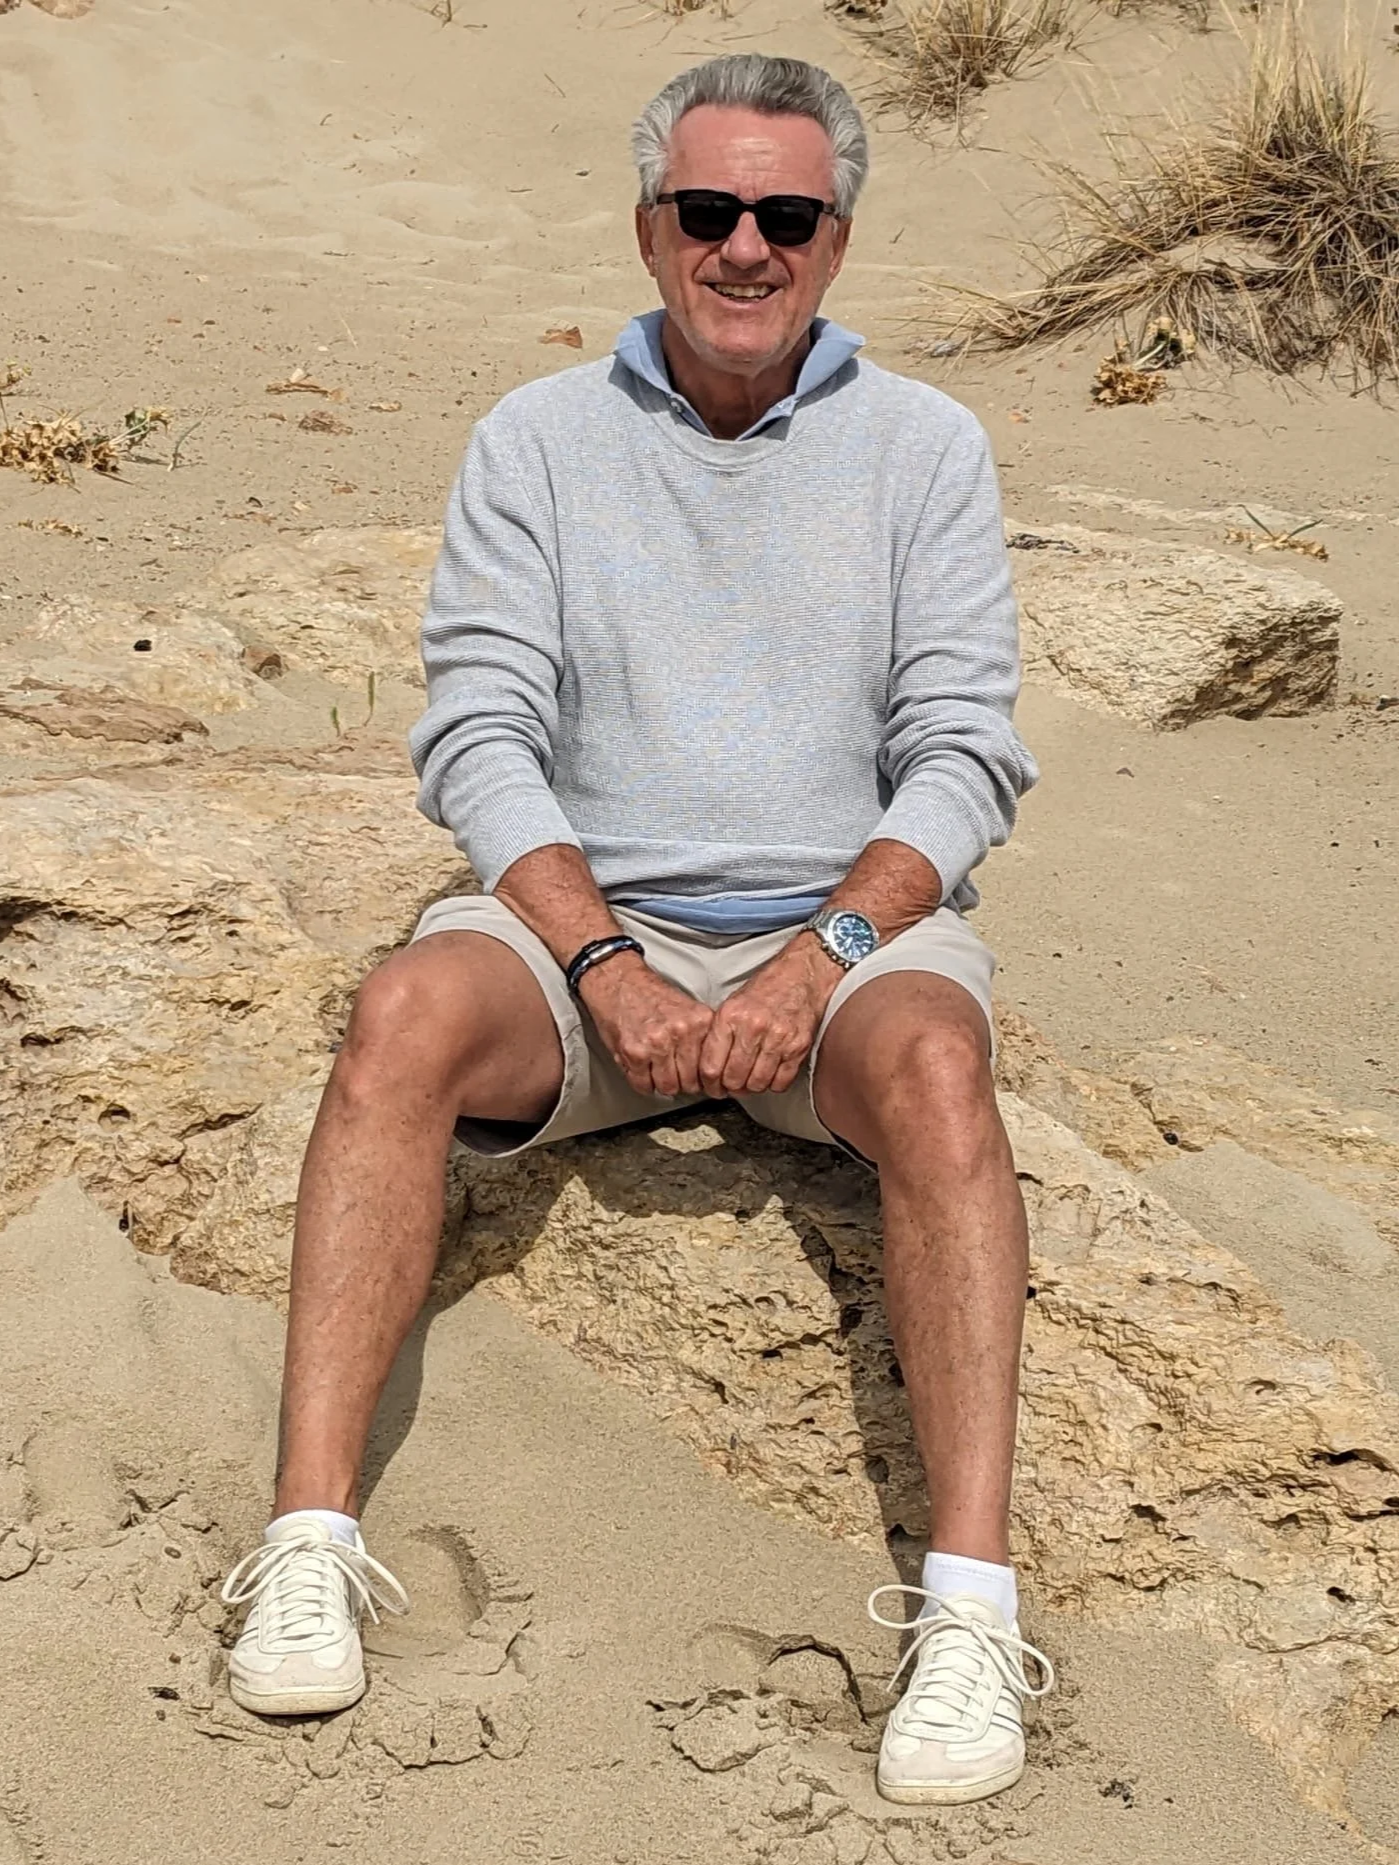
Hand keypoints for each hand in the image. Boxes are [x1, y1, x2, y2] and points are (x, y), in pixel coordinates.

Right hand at [577, 954, 713, 1097]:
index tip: (697, 1078)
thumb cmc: (649, 995)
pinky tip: (641, 1070)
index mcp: (699, 1021)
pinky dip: (641, 1083)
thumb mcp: (688, 1009)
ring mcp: (657, 1043)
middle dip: (682, 1083)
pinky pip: (643, 1085)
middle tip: (674, 1076)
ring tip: (657, 1072)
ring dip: (661, 1084)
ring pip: (668, 1086)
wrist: (617, 980)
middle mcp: (681, 1032)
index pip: (710, 1067)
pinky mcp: (634, 1052)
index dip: (703, 1077)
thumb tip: (709, 1072)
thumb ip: (700, 1037)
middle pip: (690, 1081)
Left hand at [698, 935, 842, 1097]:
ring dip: (752, 1087)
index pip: (710, 1066)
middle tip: (731, 1086)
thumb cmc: (767, 989)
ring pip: (757, 1084)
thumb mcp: (732, 1004)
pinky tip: (770, 1074)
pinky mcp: (798, 1046)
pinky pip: (781, 1082)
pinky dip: (774, 1084)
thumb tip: (707, 1069)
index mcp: (731, 1016)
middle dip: (730, 1088)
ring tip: (751, 1079)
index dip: (709, 1083)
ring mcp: (778, 1038)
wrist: (802, 974)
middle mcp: (753, 1027)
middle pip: (733, 1079)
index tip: (712, 1086)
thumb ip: (718, 1034)